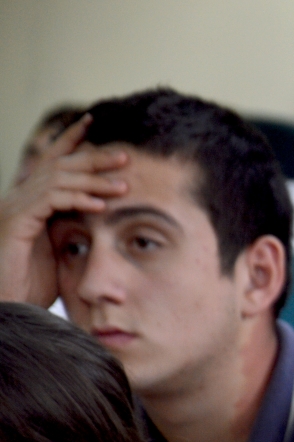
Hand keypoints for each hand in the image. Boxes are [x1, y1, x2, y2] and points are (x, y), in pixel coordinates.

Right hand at [0, 115, 128, 306]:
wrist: (11, 309)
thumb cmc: (35, 284)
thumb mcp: (61, 249)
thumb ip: (75, 226)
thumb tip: (101, 210)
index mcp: (31, 201)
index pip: (53, 162)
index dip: (72, 141)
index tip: (95, 123)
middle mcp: (19, 199)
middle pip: (59, 166)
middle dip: (92, 158)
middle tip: (125, 157)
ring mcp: (14, 209)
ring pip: (56, 180)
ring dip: (92, 180)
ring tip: (122, 185)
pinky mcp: (14, 224)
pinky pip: (47, 202)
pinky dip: (75, 200)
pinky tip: (99, 206)